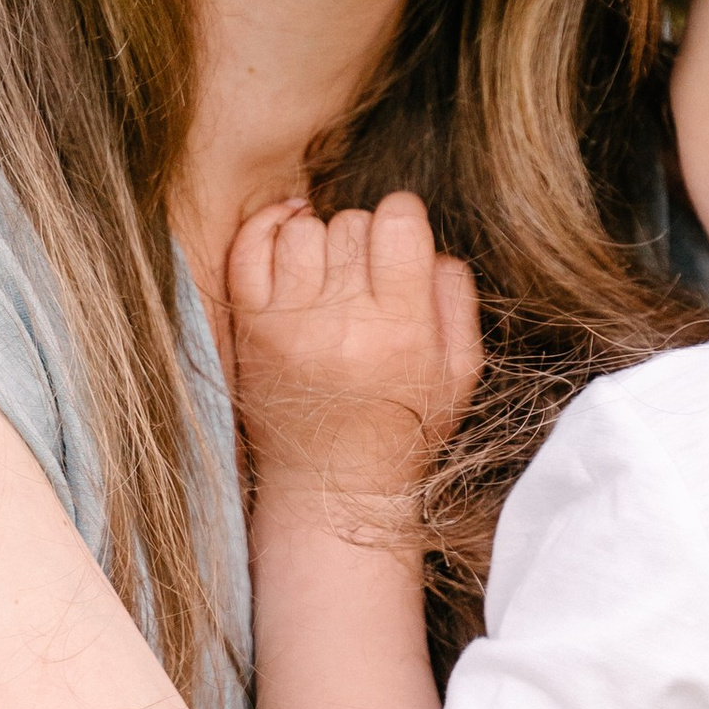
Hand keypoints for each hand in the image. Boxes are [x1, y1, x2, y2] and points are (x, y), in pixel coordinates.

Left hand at [227, 192, 481, 516]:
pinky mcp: (249, 330)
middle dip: (366, 236)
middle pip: (351, 224)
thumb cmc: (404, 427)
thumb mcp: (459, 372)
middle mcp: (340, 324)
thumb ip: (455, 298)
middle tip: (368, 272)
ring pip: (303, 231)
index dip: (404, 217)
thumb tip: (427, 242)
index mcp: (400, 330)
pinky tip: (290, 236)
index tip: (402, 237)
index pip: (397, 223)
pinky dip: (269, 228)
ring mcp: (286, 325)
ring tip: (331, 267)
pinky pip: (248, 248)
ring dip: (321, 237)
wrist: (331, 490)